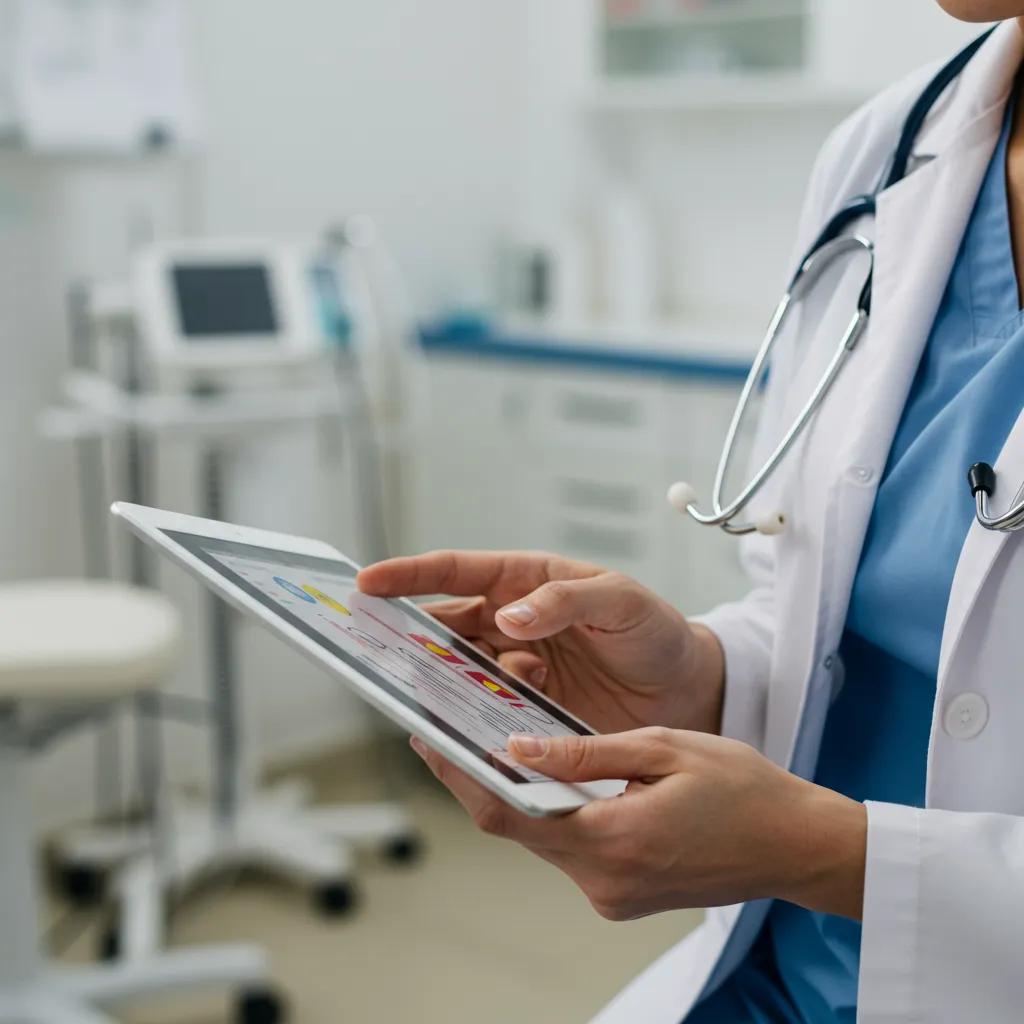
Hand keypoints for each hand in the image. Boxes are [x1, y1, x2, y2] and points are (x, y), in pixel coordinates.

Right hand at [357, 550, 724, 735]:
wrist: (689, 691)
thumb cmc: (656, 632)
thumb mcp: (621, 602)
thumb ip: (566, 600)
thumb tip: (510, 615)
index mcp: (528, 581)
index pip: (458, 572)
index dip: (410, 575)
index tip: (368, 582)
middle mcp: (513, 622)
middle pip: (445, 625)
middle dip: (407, 634)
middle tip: (371, 647)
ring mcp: (517, 667)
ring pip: (459, 672)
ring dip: (437, 681)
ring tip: (416, 692)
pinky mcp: (528, 710)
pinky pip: (487, 712)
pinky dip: (472, 718)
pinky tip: (468, 727)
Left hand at [411, 728, 866, 920]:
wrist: (797, 846)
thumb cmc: (745, 790)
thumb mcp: (664, 748)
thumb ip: (586, 750)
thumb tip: (518, 746)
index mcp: (612, 839)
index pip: (508, 811)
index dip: (457, 774)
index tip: (424, 736)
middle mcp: (602, 879)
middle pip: (515, 826)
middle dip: (477, 777)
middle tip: (446, 726)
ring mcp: (610, 893)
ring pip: (540, 835)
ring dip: (516, 792)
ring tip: (493, 738)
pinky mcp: (620, 891)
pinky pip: (569, 846)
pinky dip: (551, 809)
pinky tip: (548, 774)